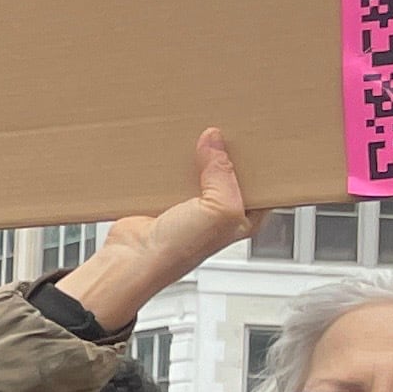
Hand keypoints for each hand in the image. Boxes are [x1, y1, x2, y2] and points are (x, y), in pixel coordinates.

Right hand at [53, 128, 256, 332]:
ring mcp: (191, 203)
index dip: (261, 162)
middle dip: (226, 153)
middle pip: (230, 171)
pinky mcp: (165, 196)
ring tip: (194, 140)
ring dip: (195, 156)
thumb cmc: (176, 253)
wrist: (130, 258)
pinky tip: (169, 154)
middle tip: (222, 133)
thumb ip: (223, 174)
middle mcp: (218, 210)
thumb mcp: (219, 211)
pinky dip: (169, 163)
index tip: (255, 138)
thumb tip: (215, 142)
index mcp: (243, 217)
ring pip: (200, 169)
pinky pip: (172, 172)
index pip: (262, 183)